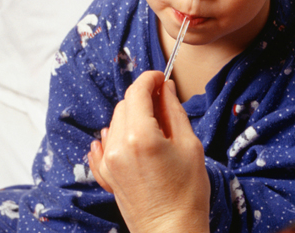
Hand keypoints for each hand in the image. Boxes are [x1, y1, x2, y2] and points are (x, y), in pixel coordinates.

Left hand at [88, 71, 210, 232]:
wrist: (171, 231)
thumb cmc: (187, 193)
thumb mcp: (189, 145)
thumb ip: (174, 111)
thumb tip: (166, 89)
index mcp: (140, 136)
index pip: (137, 92)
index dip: (149, 79)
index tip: (160, 77)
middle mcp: (118, 146)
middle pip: (125, 105)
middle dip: (143, 98)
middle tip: (164, 103)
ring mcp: (108, 161)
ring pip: (115, 122)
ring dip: (132, 116)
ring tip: (155, 128)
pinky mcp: (106, 174)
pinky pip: (105, 143)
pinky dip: (117, 135)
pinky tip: (132, 139)